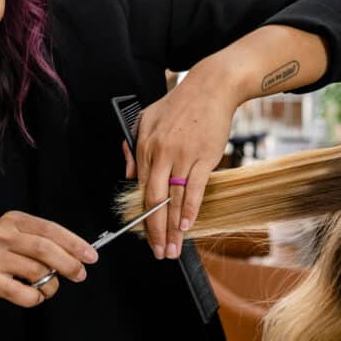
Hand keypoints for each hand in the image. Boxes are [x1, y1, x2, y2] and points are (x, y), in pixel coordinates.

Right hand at [0, 211, 97, 309]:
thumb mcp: (12, 238)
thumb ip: (39, 242)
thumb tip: (76, 254)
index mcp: (12, 220)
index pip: (50, 229)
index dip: (74, 243)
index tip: (90, 255)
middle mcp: (1, 235)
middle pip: (46, 249)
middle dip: (69, 264)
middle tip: (80, 275)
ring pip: (37, 272)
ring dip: (50, 285)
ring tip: (47, 288)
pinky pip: (25, 293)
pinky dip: (36, 298)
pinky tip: (32, 295)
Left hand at [128, 57, 241, 259]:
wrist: (210, 89)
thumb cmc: (180, 104)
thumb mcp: (146, 118)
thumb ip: (134, 147)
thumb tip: (129, 175)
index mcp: (145, 146)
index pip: (141, 188)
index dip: (142, 216)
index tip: (144, 235)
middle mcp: (161, 154)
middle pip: (155, 200)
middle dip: (155, 230)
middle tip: (157, 252)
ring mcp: (182, 157)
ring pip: (175, 199)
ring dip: (174, 227)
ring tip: (173, 248)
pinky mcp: (204, 158)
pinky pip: (195, 190)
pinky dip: (191, 210)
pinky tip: (188, 226)